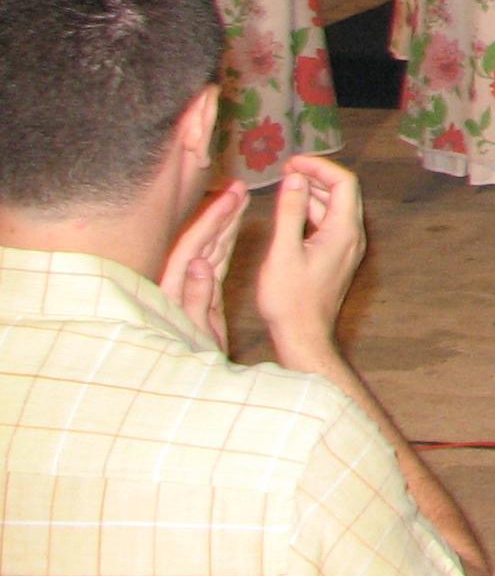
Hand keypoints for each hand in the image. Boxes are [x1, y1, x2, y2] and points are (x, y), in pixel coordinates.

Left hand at [159, 179, 247, 351]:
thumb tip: (198, 263)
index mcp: (174, 292)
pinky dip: (225, 241)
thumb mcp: (197, 336)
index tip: (231, 199)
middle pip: (200, 241)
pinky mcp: (201, 294)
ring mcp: (189, 288)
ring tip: (239, 198)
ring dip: (224, 222)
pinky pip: (214, 260)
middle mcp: (179, 285)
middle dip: (220, 213)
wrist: (188, 388)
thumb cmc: (192, 364)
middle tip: (238, 187)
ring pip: (209, 247)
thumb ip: (194, 300)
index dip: (212, 220)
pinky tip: (234, 227)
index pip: (194, 247)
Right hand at [255, 157, 367, 371]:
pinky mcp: (337, 257)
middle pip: (343, 192)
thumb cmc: (290, 300)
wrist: (304, 336)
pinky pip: (330, 223)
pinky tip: (291, 210)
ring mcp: (347, 247)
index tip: (293, 163)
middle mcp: (353, 236)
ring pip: (335, 208)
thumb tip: (293, 179)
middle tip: (287, 169)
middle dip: (317, 176)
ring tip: (286, 184)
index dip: (320, 167)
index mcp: (345, 231)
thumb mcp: (283, 252)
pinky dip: (312, 210)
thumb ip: (289, 212)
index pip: (344, 182)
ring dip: (313, 192)